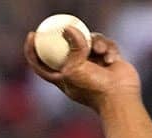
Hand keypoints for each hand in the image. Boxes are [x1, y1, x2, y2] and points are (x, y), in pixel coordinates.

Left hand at [24, 26, 140, 110]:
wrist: (120, 97)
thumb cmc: (94, 87)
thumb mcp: (76, 67)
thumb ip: (73, 46)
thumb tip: (68, 28)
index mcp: (60, 77)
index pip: (40, 64)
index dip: (32, 50)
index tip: (31, 35)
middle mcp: (74, 71)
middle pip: (66, 48)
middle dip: (70, 37)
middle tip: (66, 25)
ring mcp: (92, 65)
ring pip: (88, 42)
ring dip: (96, 42)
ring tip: (100, 50)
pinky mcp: (107, 60)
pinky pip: (105, 45)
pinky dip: (108, 49)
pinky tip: (111, 60)